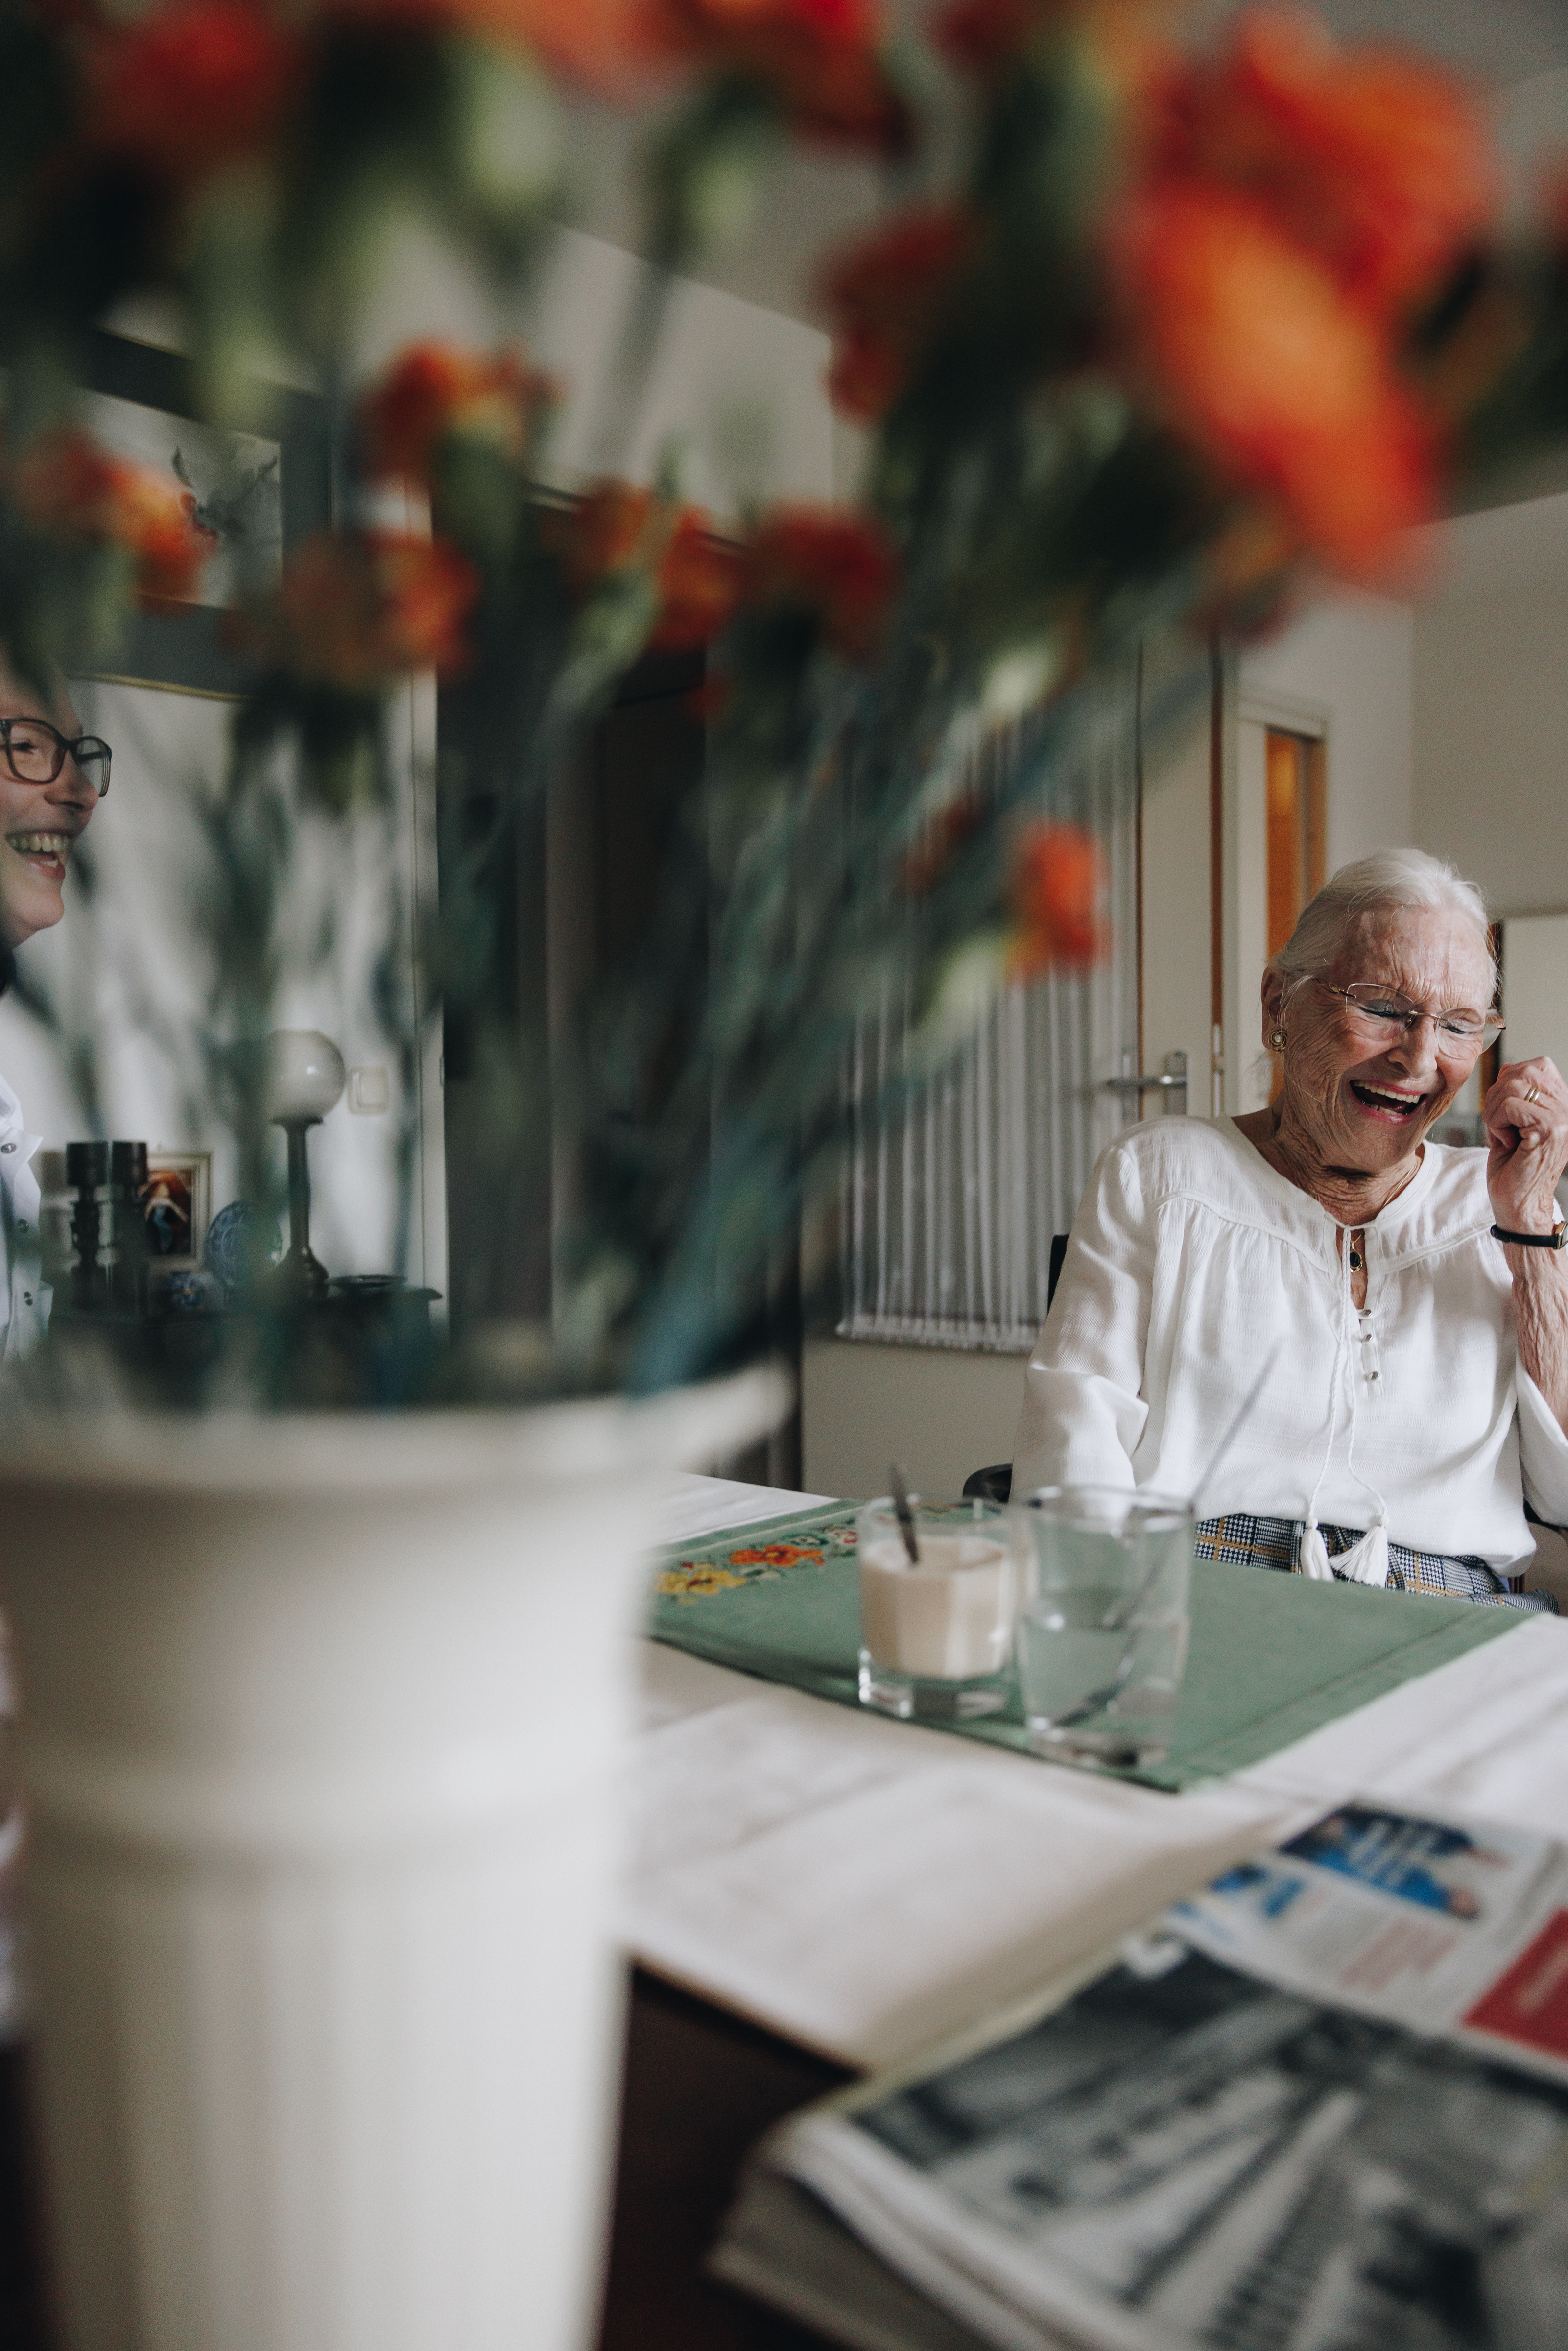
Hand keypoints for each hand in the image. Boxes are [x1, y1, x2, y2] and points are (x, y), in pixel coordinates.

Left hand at [1486, 1055, 1567, 1233]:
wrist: (1518, 1205)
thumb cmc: (1512, 1169)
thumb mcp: (1512, 1122)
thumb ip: (1514, 1094)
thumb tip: (1506, 1069)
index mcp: (1562, 1103)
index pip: (1536, 1065)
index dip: (1508, 1081)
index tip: (1504, 1113)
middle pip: (1523, 1070)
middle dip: (1497, 1095)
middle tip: (1499, 1124)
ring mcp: (1562, 1118)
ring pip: (1513, 1086)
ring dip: (1494, 1111)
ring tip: (1503, 1135)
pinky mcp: (1550, 1130)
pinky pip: (1510, 1106)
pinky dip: (1496, 1123)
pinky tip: (1507, 1142)